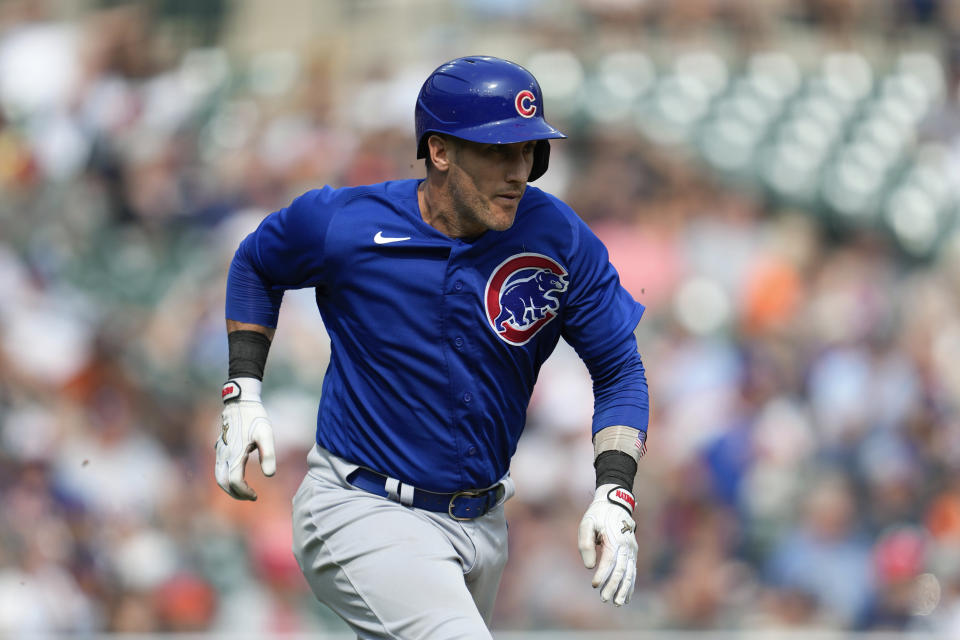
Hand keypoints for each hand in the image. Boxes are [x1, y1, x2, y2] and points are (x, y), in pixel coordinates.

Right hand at [215, 378, 276, 499]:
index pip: (235, 482)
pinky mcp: (220, 447)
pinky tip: (238, 476)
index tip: (255, 496)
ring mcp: (220, 451)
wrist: (240, 401)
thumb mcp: (266, 434)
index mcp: (235, 454)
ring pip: (218, 476)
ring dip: (230, 487)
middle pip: (222, 483)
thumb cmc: (255, 417)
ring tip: (245, 491)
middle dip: (235, 494)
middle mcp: (224, 454)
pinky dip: (226, 477)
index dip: (244, 492)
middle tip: (250, 497)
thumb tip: (270, 475)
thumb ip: (268, 454)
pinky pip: (219, 468)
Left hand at [577, 484, 637, 605]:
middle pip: (621, 570)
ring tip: (618, 603)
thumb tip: (589, 566)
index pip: (609, 561)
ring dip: (624, 589)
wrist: (615, 503)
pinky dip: (630, 584)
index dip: (602, 574)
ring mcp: (632, 550)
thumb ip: (586, 544)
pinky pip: (633, 571)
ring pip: (630, 573)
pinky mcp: (632, 552)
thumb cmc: (598, 515)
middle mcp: (626, 546)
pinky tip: (627, 596)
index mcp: (614, 539)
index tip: (594, 585)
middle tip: (604, 599)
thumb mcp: (587, 524)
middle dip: (613, 586)